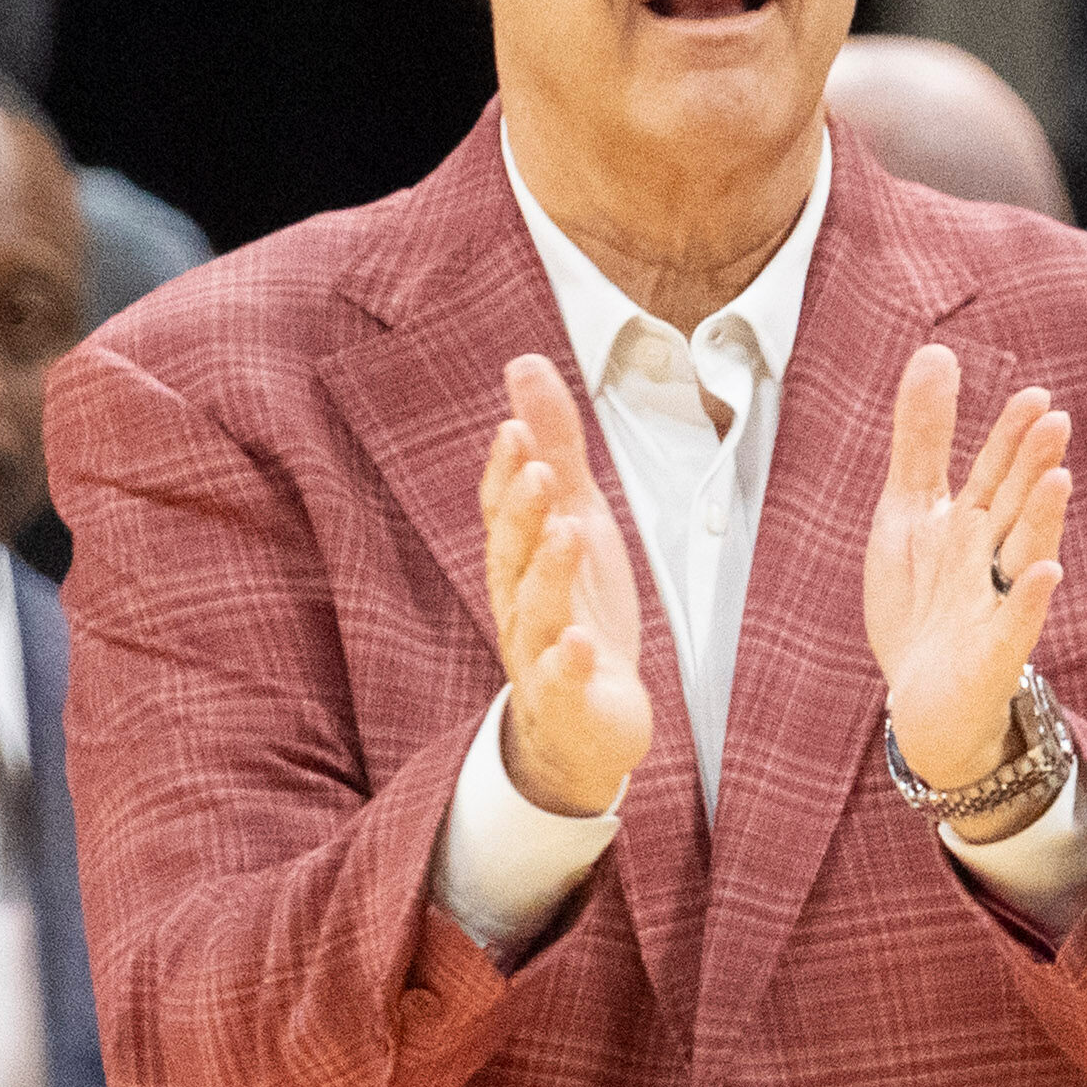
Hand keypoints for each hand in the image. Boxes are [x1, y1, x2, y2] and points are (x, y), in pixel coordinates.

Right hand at [475, 358, 653, 821]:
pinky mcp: (569, 705)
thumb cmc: (576, 610)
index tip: (515, 425)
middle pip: (511, 558)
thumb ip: (553, 446)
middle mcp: (518, 605)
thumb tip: (523, 362)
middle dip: (521, 514)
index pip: (501, 511)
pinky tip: (579, 644)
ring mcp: (540, 657)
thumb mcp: (573, 516)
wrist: (585, 724)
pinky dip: (567, 665)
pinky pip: (561, 685)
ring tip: (568, 532)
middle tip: (537, 470)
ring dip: (548, 573)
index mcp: (519, 561)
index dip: (504, 471)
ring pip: (534, 614)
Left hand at [863, 341, 1071, 791]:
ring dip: (1041, 521)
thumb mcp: (910, 511)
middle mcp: (992, 558)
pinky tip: (1045, 575)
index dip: (1011, 436)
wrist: (923, 703)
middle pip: (1014, 505)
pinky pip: (1016, 627)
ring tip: (1057, 481)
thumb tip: (938, 351)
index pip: (996, 471)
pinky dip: (1029, 602)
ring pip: (1024, 556)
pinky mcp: (993, 656)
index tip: (1034, 395)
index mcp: (973, 523)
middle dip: (1032, 466)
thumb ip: (924, 438)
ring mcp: (996, 606)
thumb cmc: (923, 604)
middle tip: (1054, 421)